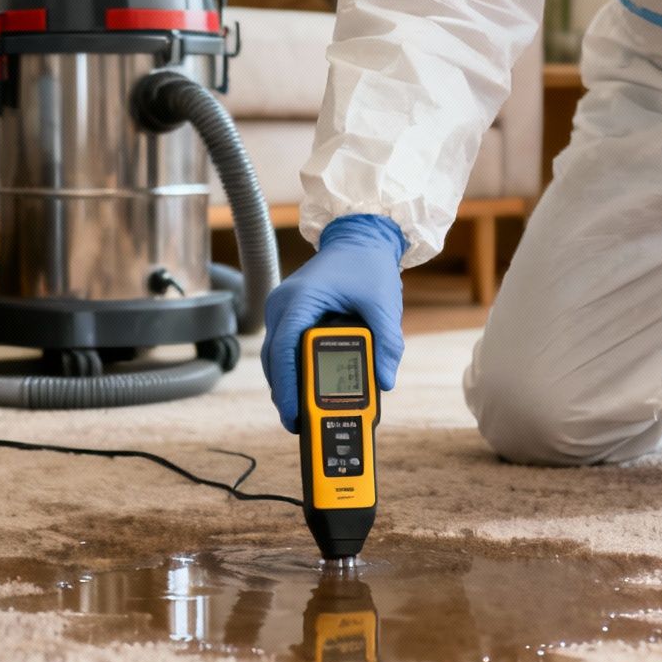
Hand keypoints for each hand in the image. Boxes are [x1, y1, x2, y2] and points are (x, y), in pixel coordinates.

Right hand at [260, 214, 406, 432]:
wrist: (360, 238)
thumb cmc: (368, 266)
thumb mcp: (383, 304)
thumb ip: (387, 342)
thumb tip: (385, 380)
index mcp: (300, 299)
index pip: (285, 349)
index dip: (287, 386)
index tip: (294, 413)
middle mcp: (283, 305)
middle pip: (275, 360)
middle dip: (285, 393)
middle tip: (299, 423)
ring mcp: (282, 310)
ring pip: (276, 358)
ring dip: (287, 385)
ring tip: (303, 415)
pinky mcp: (289, 315)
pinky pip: (284, 349)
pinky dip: (292, 370)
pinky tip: (306, 390)